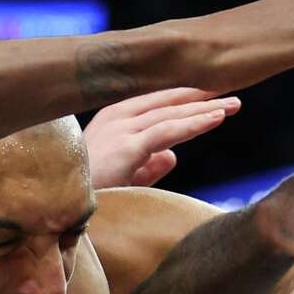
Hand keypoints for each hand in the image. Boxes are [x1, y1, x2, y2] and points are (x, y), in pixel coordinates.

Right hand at [84, 89, 240, 188]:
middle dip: (202, 95)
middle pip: (168, 100)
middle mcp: (117, 115)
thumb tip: (173, 155)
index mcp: (114, 117)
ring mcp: (121, 129)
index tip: (216, 90)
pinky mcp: (126, 147)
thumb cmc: (88, 191)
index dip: (188, 95)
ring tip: (233, 104)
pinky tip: (217, 118)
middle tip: (233, 89)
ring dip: (206, 107)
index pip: (159, 100)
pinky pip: (167, 131)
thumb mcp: (123, 174)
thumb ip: (148, 163)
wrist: (59, 204)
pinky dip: (195, 123)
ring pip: (172, 113)